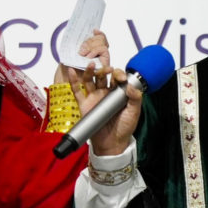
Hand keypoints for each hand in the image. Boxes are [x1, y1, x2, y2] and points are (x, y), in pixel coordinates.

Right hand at [54, 30, 140, 154]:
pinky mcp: (84, 104)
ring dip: (90, 71)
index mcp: (117, 93)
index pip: (117, 78)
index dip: (118, 74)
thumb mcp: (134, 112)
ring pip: (90, 80)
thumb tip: (131, 86)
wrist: (112, 143)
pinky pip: (77, 91)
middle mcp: (104, 92)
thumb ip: (135, 98)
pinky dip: (73, 80)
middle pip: (102, 76)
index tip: (120, 77)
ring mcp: (93, 97)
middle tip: (107, 69)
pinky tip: (72, 71)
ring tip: (91, 65)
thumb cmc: (124, 128)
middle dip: (104, 70)